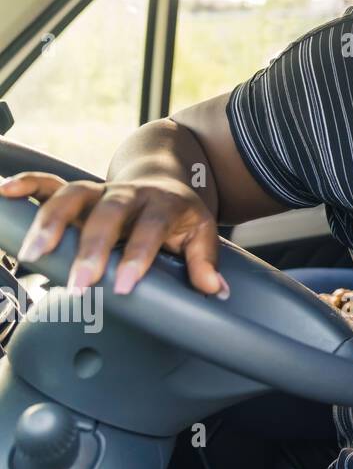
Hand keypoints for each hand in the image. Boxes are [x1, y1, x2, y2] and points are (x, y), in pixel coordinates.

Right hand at [0, 173, 223, 296]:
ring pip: (74, 195)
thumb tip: (215, 290)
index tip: (124, 286)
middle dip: (92, 248)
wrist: (166, 179)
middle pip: (109, 214)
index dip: (138, 256)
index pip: (151, 229)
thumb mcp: (201, 232)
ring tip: (33, 253)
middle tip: (80, 284)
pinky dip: (27, 184)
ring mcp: (101, 191)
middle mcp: (129, 194)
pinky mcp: (80, 192)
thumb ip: (205, 261)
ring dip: (52, 221)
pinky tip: (5, 193)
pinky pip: (50, 182)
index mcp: (163, 204)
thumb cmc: (180, 215)